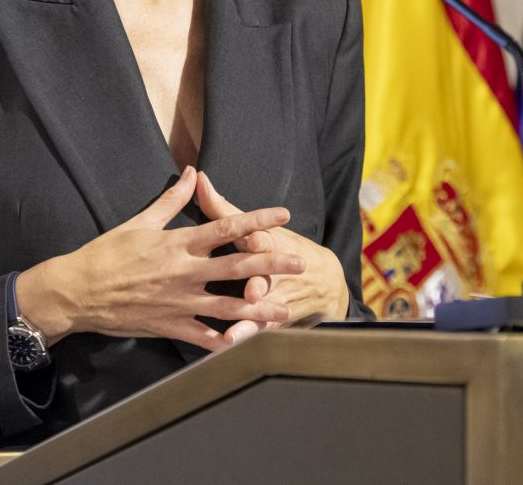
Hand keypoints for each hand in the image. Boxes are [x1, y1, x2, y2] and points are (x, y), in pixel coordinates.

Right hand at [15, 166, 305, 352]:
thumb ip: (172, 199)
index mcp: (179, 243)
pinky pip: (203, 337)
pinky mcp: (170, 326)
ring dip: (260, 308)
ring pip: (228, 306)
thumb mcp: (141, 221)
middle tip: (299, 263)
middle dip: (271, 265)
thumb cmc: (108, 253)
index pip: (226, 227)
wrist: (78, 291)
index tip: (282, 215)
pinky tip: (247, 344)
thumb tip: (192, 172)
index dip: (257, 220)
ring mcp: (179, 302)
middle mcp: (185, 272)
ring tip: (286, 309)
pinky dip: (225, 342)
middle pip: (237, 267)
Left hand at [195, 171, 348, 342]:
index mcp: (267, 243)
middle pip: (267, 277)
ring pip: (263, 310)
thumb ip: (222, 207)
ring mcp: (275, 298)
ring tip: (235, 334)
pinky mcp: (273, 319)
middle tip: (251, 292)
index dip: (259, 238)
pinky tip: (230, 346)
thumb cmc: (277, 246)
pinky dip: (246, 338)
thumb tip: (197, 177)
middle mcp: (274, 271)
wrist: (325, 281)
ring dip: (251, 321)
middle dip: (260, 284)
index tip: (253, 238)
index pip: (264, 239)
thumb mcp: (255, 225)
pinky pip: (258, 331)